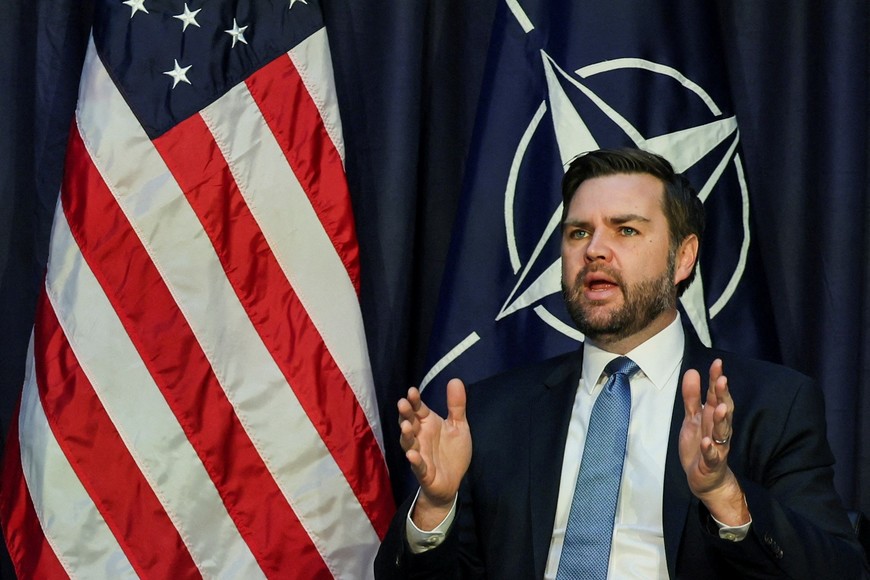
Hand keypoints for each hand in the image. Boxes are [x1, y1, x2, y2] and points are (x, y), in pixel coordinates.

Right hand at [398, 379, 471, 529]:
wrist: (453, 481)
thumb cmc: (452, 452)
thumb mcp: (458, 426)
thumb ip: (456, 405)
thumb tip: (455, 380)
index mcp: (428, 424)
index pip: (418, 409)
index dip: (414, 401)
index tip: (412, 391)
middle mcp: (420, 437)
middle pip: (409, 423)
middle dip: (406, 414)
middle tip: (403, 404)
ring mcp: (420, 454)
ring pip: (409, 443)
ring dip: (406, 435)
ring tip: (406, 426)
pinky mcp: (424, 471)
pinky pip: (418, 466)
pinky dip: (415, 460)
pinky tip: (412, 455)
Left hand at [679, 359, 748, 525]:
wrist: (706, 479)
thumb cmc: (701, 445)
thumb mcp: (692, 418)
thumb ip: (692, 397)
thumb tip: (692, 371)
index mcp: (713, 417)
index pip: (717, 395)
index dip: (716, 380)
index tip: (717, 363)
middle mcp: (719, 430)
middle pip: (723, 410)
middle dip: (723, 395)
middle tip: (722, 379)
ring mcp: (717, 446)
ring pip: (722, 432)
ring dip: (722, 420)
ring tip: (720, 408)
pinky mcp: (711, 463)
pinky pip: (712, 456)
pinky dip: (709, 449)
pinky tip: (707, 442)